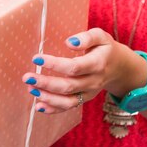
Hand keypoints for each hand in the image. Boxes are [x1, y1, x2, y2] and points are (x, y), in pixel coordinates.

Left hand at [22, 28, 146, 113]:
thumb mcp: (101, 36)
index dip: (54, 64)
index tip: (36, 58)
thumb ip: (87, 37)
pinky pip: (68, 108)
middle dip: (45, 83)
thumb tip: (69, 42)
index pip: (74, 67)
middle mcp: (93, 81)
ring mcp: (88, 93)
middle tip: (27, 77)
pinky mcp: (84, 99)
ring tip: (30, 90)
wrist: (120, 68)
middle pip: (68, 86)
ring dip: (47, 98)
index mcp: (98, 64)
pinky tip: (39, 106)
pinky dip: (53, 109)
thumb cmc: (105, 48)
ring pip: (67, 101)